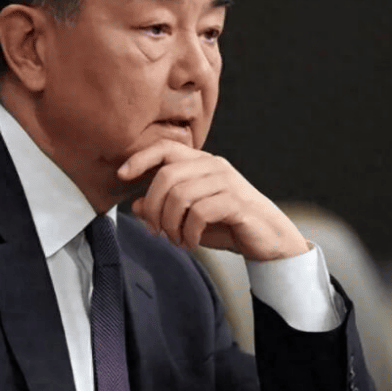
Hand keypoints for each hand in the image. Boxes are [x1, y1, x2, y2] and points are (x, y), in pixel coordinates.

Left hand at [117, 140, 309, 260]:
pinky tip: (190, 242)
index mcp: (202, 163)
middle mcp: (213, 166)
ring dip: (170, 224)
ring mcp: (226, 182)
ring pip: (180, 195)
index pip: (165, 148)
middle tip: (156, 230)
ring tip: (176, 240)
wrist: (269, 240)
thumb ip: (164, 209)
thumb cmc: (228, 225)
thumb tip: (135, 204)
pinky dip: (188, 232)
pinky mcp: (235, 202)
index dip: (140, 158)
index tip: (122, 175)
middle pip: (166, 176)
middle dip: (153, 207)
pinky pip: (198, 213)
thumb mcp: (189, 218)